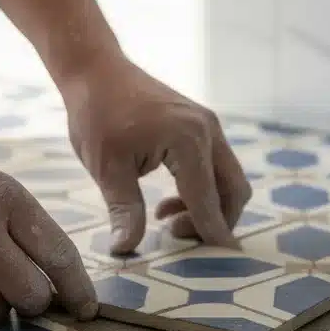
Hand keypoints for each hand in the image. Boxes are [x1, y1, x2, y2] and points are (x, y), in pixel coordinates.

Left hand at [60, 53, 251, 253]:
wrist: (96, 69)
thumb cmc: (97, 115)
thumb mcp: (107, 167)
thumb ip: (125, 210)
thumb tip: (125, 249)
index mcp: (188, 140)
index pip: (208, 199)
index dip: (214, 232)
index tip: (226, 260)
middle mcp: (208, 131)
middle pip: (233, 190)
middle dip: (214, 222)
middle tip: (174, 236)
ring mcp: (208, 125)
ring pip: (228, 179)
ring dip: (207, 207)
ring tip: (164, 220)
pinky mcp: (202, 125)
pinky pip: (216, 167)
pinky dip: (201, 190)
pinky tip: (166, 202)